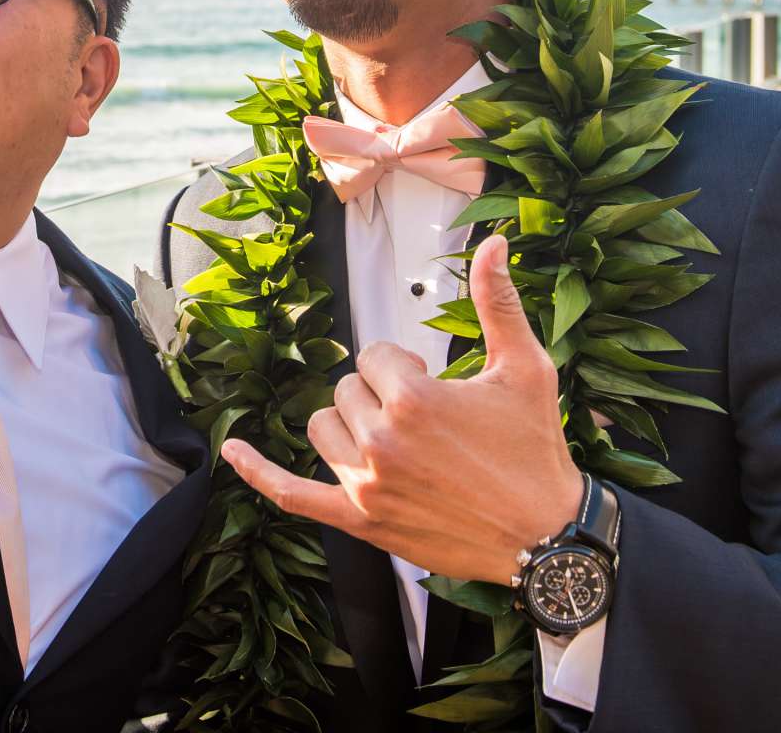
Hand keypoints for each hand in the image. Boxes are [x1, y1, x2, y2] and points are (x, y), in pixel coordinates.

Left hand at [221, 234, 582, 585]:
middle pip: (346, 391)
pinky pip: (293, 495)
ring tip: (391, 438)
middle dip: (380, 396)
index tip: (432, 385)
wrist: (547, 537)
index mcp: (414, 400)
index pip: (373, 356)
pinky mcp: (360, 521)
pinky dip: (259, 472)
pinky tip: (234, 452)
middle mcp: (382, 442)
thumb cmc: (535, 453)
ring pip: (322, 429)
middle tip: (426, 421)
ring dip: (349, 425)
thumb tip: (493, 243)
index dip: (402, 367)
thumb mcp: (524, 368)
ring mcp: (365, 485)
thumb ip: (498, 301)